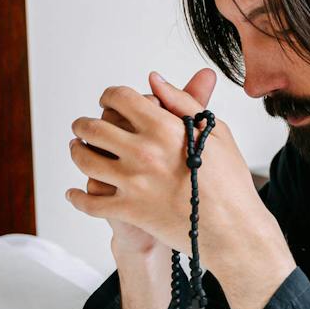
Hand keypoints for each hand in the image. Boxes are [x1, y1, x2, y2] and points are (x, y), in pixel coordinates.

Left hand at [67, 69, 216, 256]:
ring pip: (85, 160)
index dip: (109, 95)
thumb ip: (182, 101)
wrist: (233, 228)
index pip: (120, 98)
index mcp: (164, 127)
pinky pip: (90, 202)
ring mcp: (133, 182)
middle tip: (83, 126)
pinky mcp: (129, 210)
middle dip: (84, 124)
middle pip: (93, 127)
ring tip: (79, 149)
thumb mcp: (213, 131)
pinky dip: (77, 197)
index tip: (108, 100)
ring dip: (76, 151)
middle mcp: (143, 151)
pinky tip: (76, 192)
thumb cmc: (229, 180)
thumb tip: (155, 80)